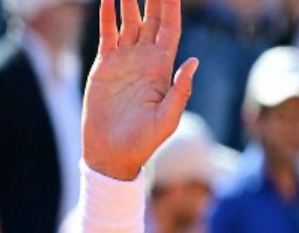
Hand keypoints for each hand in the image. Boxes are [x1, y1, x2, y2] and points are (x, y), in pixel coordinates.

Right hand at [82, 0, 197, 180]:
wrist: (112, 152)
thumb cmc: (144, 141)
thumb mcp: (168, 118)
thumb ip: (180, 90)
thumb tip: (194, 61)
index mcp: (163, 69)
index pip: (170, 29)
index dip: (171, 8)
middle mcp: (146, 60)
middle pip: (152, 19)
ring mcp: (125, 60)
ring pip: (129, 20)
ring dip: (129, 0)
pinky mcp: (104, 64)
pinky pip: (108, 33)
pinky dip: (107, 14)